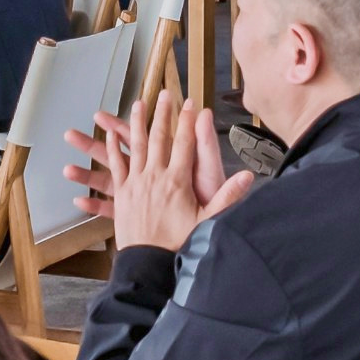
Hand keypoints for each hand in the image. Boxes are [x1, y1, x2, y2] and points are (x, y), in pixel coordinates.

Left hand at [76, 89, 246, 254]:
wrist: (148, 264)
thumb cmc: (179, 244)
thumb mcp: (208, 222)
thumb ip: (227, 197)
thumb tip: (249, 177)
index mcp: (177, 181)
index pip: (185, 144)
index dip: (189, 122)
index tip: (192, 104)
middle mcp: (154, 177)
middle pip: (158, 139)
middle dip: (162, 114)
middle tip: (164, 94)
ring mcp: (135, 184)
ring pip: (133, 147)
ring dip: (135, 124)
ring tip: (137, 105)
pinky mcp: (122, 195)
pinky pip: (116, 167)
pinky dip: (113, 150)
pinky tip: (109, 136)